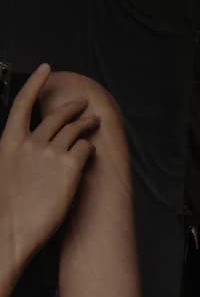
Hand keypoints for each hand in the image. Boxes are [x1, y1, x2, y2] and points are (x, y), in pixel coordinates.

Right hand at [0, 64, 98, 256]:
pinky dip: (88, 145)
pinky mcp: (70, 166)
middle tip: (83, 104)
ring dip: (86, 122)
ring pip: (75, 129)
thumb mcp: (2, 170)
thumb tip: (25, 148)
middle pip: (57, 116)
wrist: (8, 228)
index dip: (37, 83)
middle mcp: (30, 142)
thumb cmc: (3, 206)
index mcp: (8, 141)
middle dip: (72, 107)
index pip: (23, 103)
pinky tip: (89, 149)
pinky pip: (85, 148)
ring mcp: (51, 153)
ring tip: (94, 121)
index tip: (47, 68)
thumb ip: (15, 153)